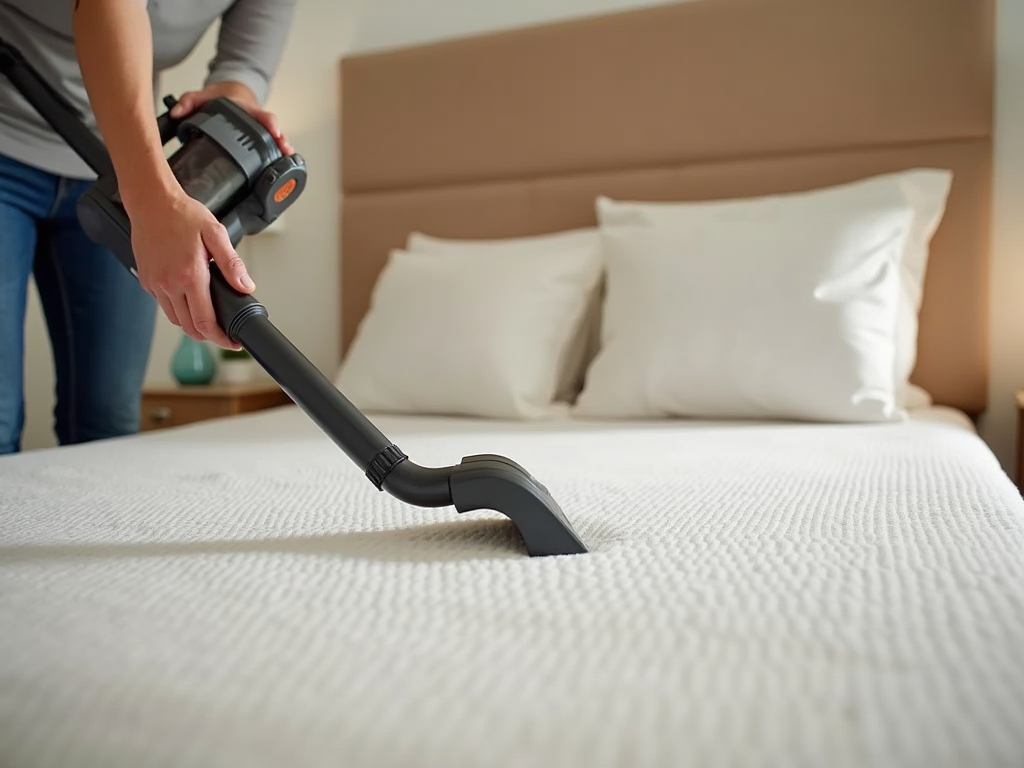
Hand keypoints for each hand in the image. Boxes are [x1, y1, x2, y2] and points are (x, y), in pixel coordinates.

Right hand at [128, 186, 252, 349]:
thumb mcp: (216, 234)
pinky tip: (189, 300)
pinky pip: (164, 305)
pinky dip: (178, 310)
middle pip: (190, 327)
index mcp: (190, 275)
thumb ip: (232, 264)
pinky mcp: (147, 281)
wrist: (151, 202)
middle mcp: (169, 284)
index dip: (220, 338)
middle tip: (224, 334)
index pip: (205, 322)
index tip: (232, 343)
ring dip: (192, 324)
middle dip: (208, 336)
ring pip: (176, 320)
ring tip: (208, 318)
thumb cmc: (183, 215)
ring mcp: (155, 284)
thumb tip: (246, 287)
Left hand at [170, 82, 293, 154]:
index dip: (269, 123)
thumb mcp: (201, 96)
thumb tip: (176, 112)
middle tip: (284, 148)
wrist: (229, 95)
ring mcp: (260, 130)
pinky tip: (281, 166)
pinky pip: (271, 147)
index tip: (274, 130)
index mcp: (245, 109)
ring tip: (287, 159)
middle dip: (281, 139)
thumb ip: (188, 102)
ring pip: (275, 140)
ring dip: (282, 150)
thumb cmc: (218, 98)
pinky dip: (278, 156)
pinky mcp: (260, 139)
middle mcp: (256, 120)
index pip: (261, 114)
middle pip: (273, 129)